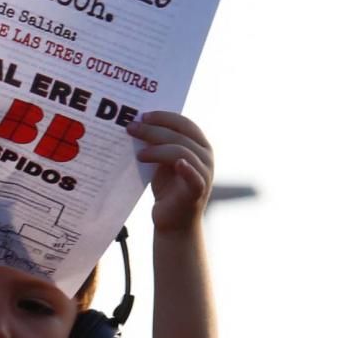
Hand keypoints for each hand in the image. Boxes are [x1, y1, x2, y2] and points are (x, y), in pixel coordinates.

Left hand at [127, 111, 213, 232]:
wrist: (173, 221)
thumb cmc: (168, 189)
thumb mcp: (163, 162)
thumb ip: (159, 144)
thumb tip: (138, 123)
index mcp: (199, 145)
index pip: (184, 123)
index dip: (164, 117)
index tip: (143, 116)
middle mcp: (206, 156)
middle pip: (180, 135)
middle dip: (153, 130)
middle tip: (131, 129)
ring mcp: (205, 173)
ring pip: (182, 151)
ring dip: (158, 149)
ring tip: (139, 154)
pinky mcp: (199, 191)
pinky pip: (194, 176)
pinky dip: (187, 168)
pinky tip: (177, 164)